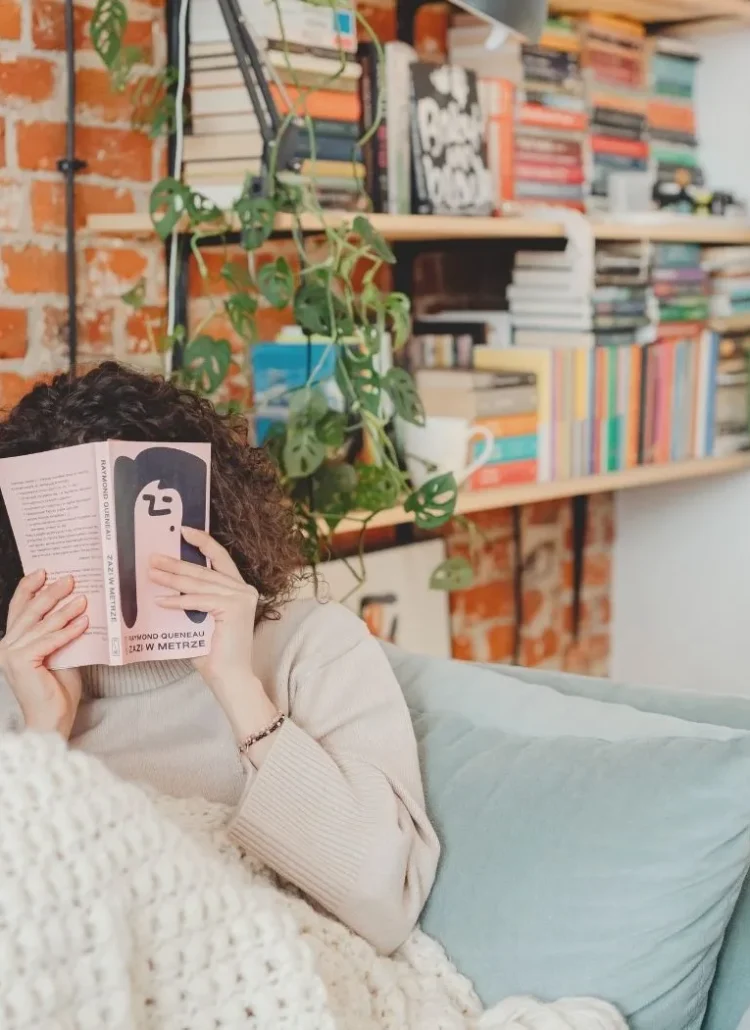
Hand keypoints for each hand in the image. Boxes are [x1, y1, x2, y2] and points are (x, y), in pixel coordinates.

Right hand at [0, 571, 87, 736]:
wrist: (52, 720)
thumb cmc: (57, 690)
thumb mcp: (59, 652)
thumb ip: (59, 633)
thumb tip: (77, 606)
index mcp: (12, 641)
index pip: (19, 608)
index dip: (29, 587)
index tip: (44, 571)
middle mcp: (6, 645)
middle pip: (30, 611)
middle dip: (51, 592)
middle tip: (71, 579)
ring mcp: (11, 654)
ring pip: (42, 625)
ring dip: (64, 610)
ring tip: (83, 598)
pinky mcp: (21, 662)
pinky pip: (49, 641)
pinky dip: (68, 631)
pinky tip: (84, 622)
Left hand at [150, 528, 278, 743]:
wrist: (229, 677)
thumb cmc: (213, 652)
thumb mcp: (200, 619)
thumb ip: (192, 600)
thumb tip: (163, 583)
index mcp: (239, 589)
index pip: (220, 559)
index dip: (203, 543)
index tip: (184, 530)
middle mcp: (244, 590)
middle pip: (204, 571)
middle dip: (176, 563)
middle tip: (153, 557)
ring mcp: (241, 598)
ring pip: (199, 584)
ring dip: (172, 579)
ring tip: (151, 574)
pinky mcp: (233, 609)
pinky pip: (199, 601)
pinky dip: (178, 601)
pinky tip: (160, 601)